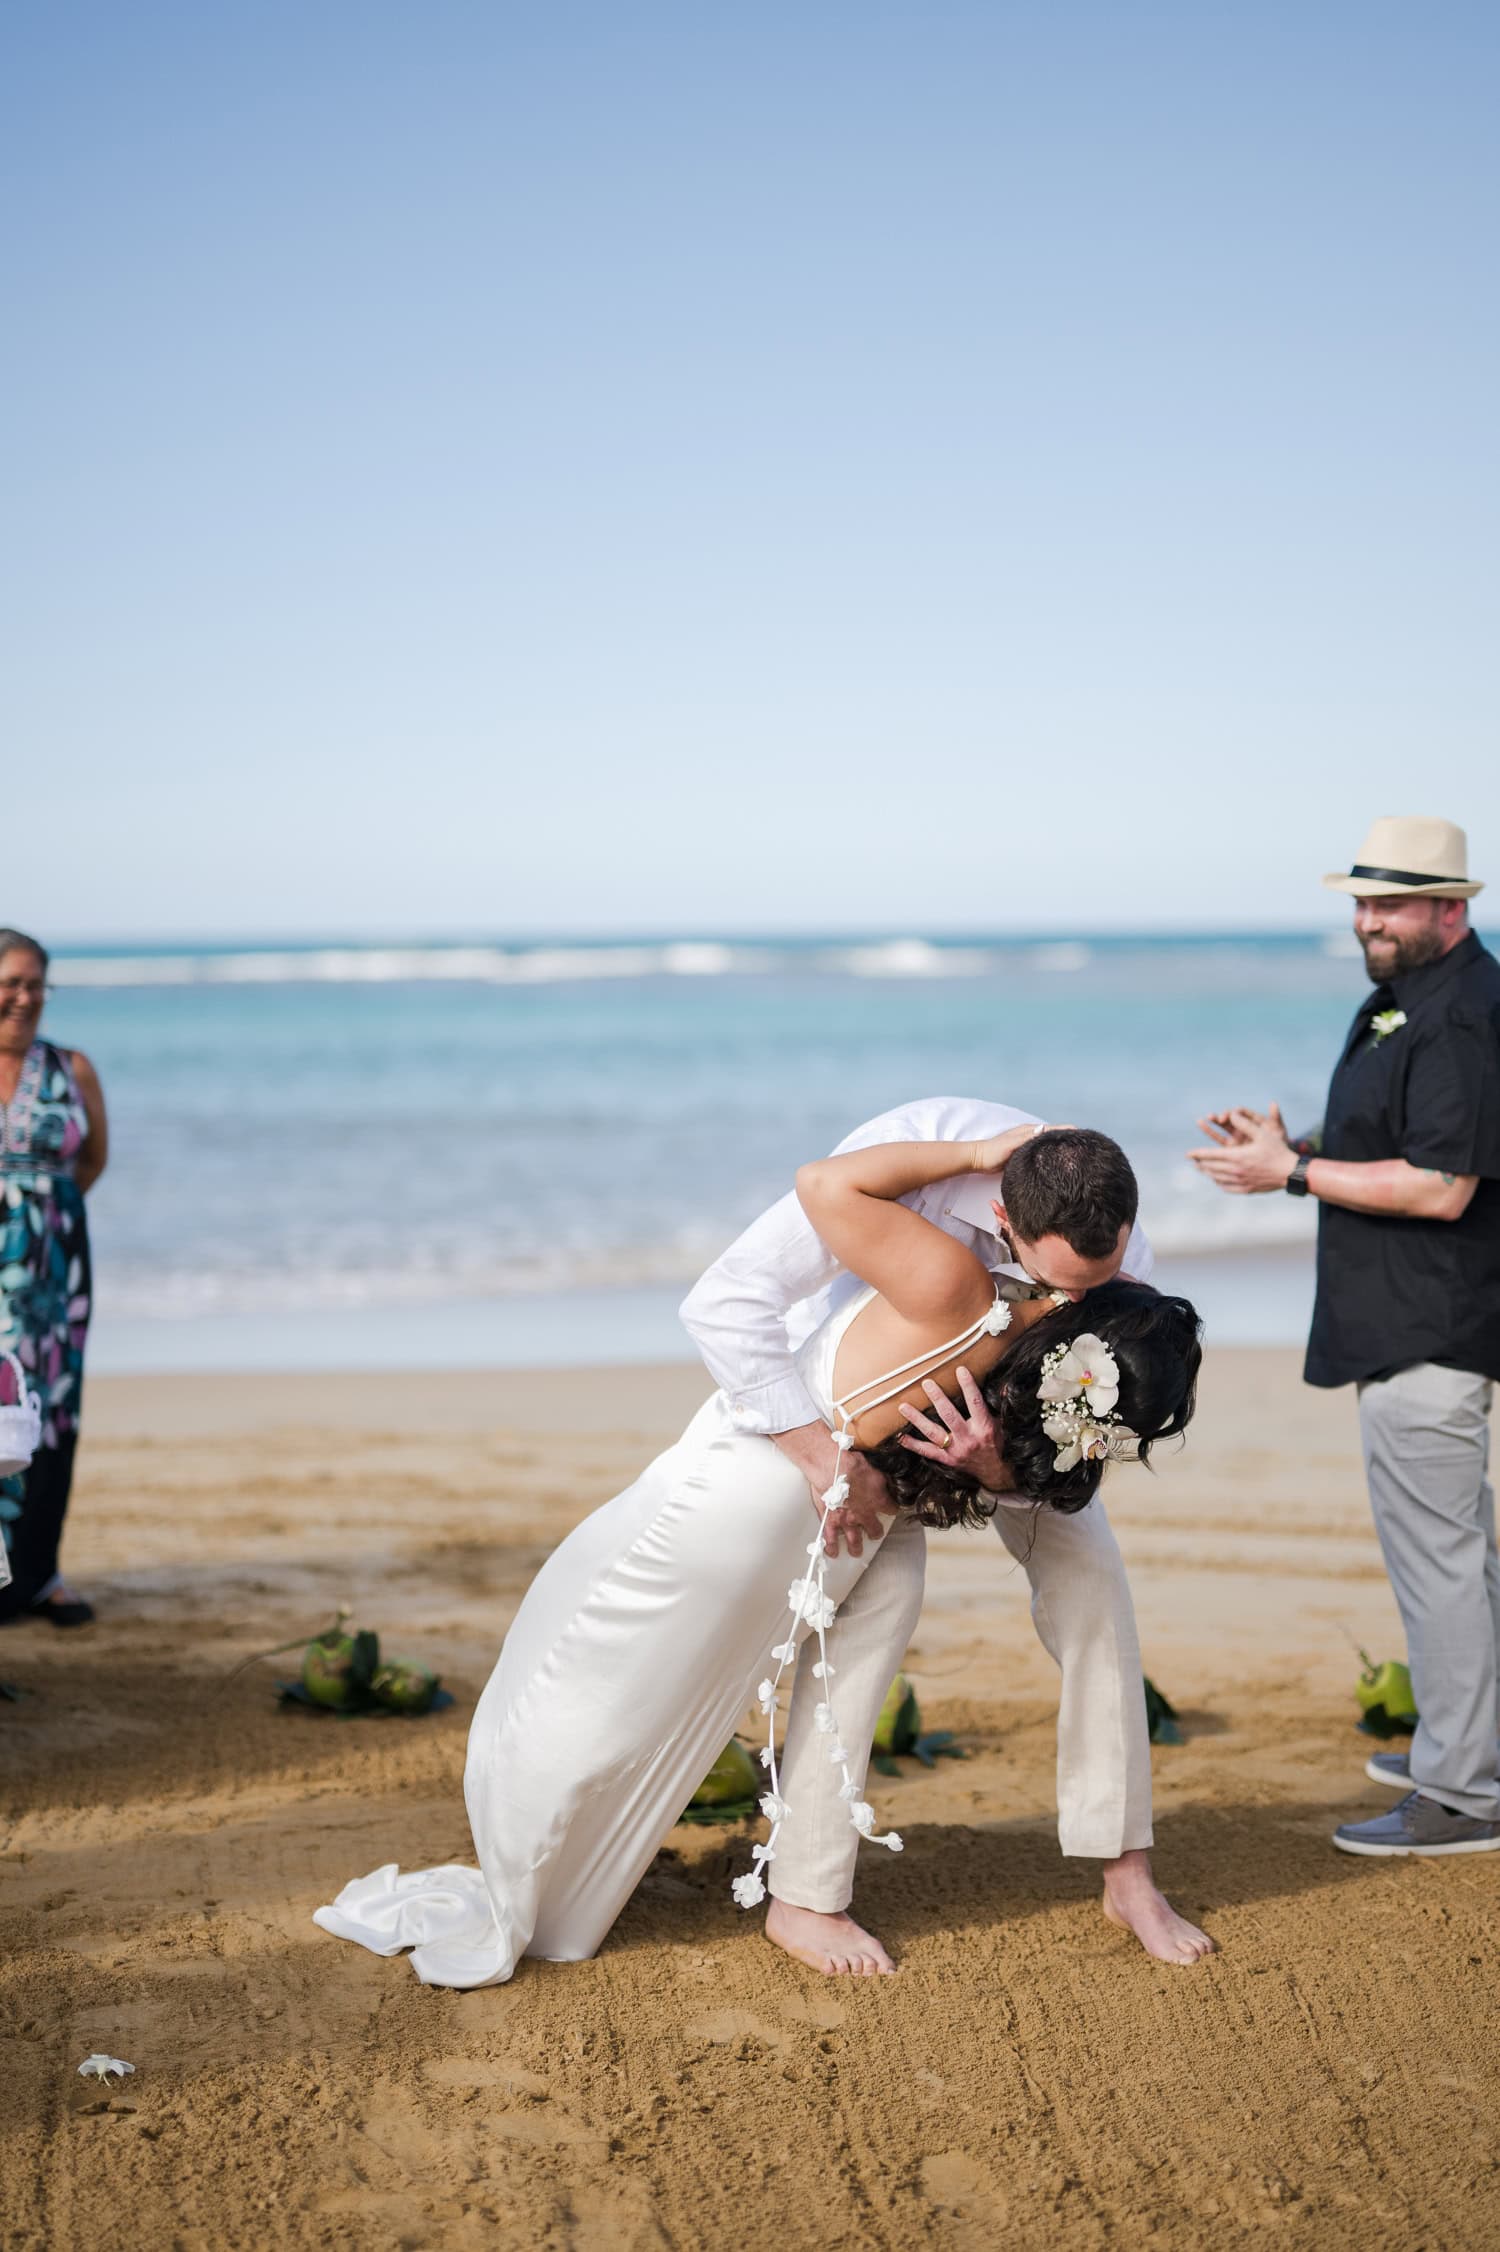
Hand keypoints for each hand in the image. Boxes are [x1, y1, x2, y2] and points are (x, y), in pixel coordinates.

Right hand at [770, 1423, 891, 1558]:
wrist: (830, 1466)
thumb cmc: (851, 1463)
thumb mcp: (875, 1469)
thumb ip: (883, 1479)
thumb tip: (890, 1479)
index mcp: (877, 1501)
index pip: (891, 1509)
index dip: (893, 1509)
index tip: (892, 1509)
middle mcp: (863, 1514)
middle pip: (874, 1530)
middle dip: (876, 1532)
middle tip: (875, 1534)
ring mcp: (846, 1520)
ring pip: (854, 1540)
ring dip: (856, 1547)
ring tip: (856, 1552)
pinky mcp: (829, 1520)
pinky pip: (830, 1538)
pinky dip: (831, 1547)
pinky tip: (833, 1553)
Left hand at [897, 1369, 1006, 1489]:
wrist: (995, 1473)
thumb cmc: (998, 1444)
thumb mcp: (1003, 1424)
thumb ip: (1000, 1405)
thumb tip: (1006, 1386)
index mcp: (984, 1428)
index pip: (975, 1403)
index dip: (968, 1386)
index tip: (960, 1370)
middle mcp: (968, 1439)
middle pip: (949, 1415)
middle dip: (937, 1398)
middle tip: (926, 1383)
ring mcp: (955, 1450)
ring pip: (933, 1433)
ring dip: (917, 1419)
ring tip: (903, 1406)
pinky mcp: (947, 1459)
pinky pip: (927, 1451)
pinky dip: (913, 1444)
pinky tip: (901, 1437)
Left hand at [968, 1121, 1075, 1174]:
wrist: (979, 1160)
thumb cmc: (994, 1152)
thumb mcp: (1012, 1144)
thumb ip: (1027, 1137)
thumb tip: (1044, 1129)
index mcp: (1029, 1130)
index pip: (1052, 1128)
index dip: (1066, 1130)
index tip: (1081, 1133)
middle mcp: (1030, 1135)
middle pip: (1052, 1134)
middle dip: (1066, 1137)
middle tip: (1082, 1142)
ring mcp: (1027, 1143)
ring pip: (1047, 1143)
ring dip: (1059, 1144)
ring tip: (1074, 1150)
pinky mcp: (1024, 1153)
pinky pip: (1041, 1150)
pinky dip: (1050, 1152)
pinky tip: (1056, 1158)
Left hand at [1187, 1102, 1297, 1194]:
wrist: (1290, 1173)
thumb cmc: (1277, 1151)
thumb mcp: (1262, 1134)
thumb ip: (1245, 1124)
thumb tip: (1231, 1115)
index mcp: (1237, 1156)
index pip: (1210, 1155)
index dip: (1197, 1154)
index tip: (1188, 1154)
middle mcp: (1235, 1171)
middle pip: (1211, 1168)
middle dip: (1200, 1163)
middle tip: (1193, 1161)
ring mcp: (1240, 1182)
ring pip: (1217, 1178)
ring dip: (1207, 1173)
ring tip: (1201, 1169)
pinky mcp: (1246, 1189)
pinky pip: (1227, 1187)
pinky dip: (1219, 1183)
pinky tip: (1217, 1180)